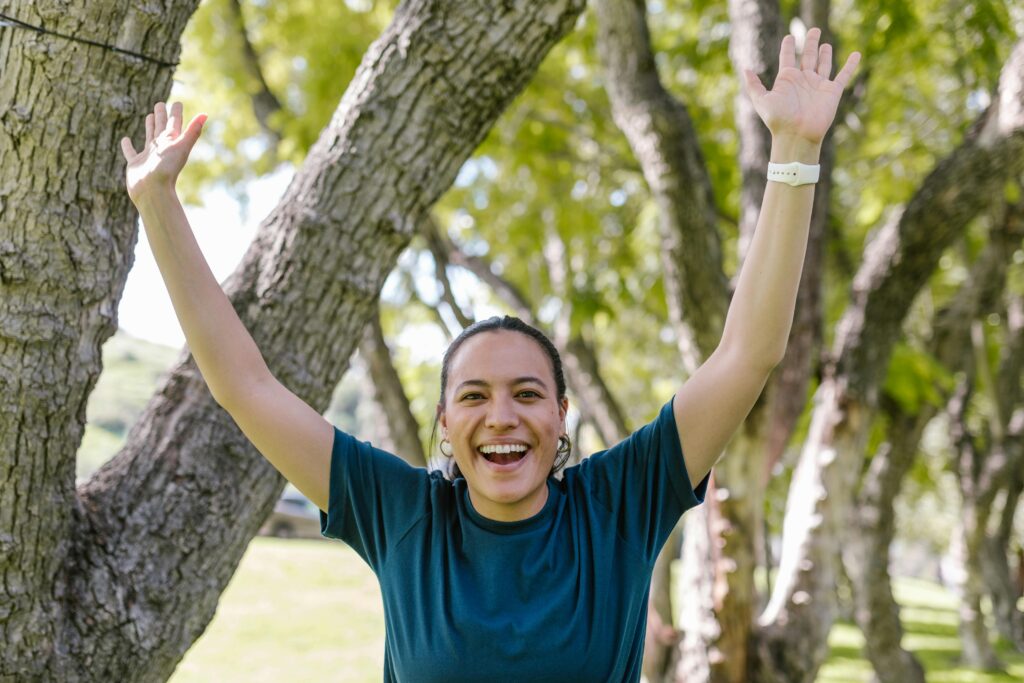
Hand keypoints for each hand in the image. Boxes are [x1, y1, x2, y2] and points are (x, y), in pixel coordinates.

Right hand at [120, 102, 205, 201]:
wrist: (153, 190)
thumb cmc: (167, 169)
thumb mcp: (181, 147)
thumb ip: (192, 131)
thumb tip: (205, 115)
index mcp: (171, 143)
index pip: (175, 124)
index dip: (176, 113)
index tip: (177, 103)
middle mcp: (161, 148)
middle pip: (161, 127)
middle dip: (162, 115)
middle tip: (160, 103)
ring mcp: (148, 156)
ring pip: (149, 137)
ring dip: (149, 127)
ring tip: (149, 117)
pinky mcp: (135, 164)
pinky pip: (131, 152)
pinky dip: (127, 146)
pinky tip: (125, 139)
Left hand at [742, 28, 859, 143]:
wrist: (796, 135)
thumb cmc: (778, 120)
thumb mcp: (762, 100)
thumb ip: (754, 85)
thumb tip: (745, 69)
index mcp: (787, 80)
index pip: (787, 57)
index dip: (788, 46)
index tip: (789, 37)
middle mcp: (803, 80)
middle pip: (807, 56)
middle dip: (810, 43)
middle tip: (813, 30)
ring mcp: (818, 85)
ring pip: (823, 64)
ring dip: (824, 54)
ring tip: (825, 44)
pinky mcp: (832, 92)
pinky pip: (843, 75)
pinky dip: (851, 65)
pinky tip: (856, 54)